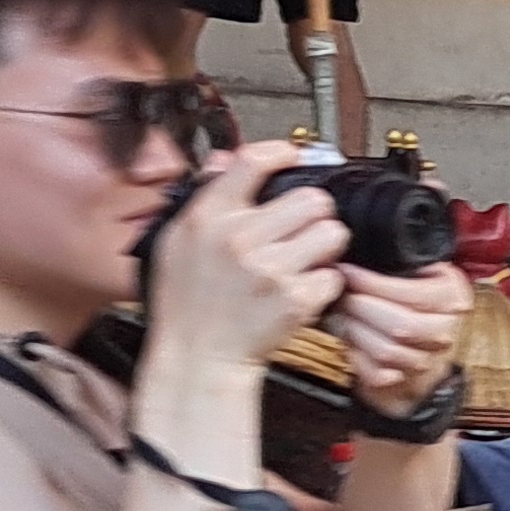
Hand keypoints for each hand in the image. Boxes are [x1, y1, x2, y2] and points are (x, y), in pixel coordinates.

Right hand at [145, 147, 341, 375]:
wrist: (196, 357)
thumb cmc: (186, 302)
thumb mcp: (176, 241)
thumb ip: (204, 196)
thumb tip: (225, 160)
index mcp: (208, 218)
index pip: (253, 161)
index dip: (283, 153)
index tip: (294, 157)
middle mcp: (239, 239)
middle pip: (312, 199)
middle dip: (315, 212)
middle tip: (304, 228)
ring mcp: (269, 270)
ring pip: (332, 233)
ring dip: (326, 247)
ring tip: (305, 259)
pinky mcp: (295, 300)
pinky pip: (334, 276)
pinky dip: (325, 285)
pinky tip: (302, 290)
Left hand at [332, 262, 474, 418]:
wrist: (420, 346)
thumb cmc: (411, 301)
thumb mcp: (416, 272)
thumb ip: (397, 263)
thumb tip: (353, 250)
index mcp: (452, 296)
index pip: (412, 294)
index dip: (373, 284)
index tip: (347, 271)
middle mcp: (447, 330)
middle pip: (401, 325)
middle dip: (362, 308)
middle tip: (342, 295)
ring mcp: (429, 359)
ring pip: (386, 350)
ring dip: (356, 331)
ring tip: (343, 314)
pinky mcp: (406, 380)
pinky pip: (377, 372)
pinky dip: (357, 356)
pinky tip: (351, 338)